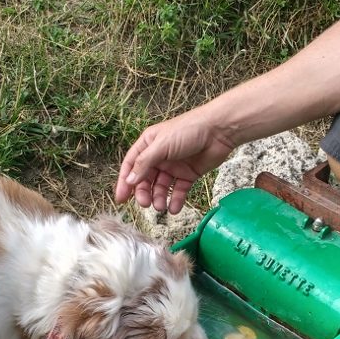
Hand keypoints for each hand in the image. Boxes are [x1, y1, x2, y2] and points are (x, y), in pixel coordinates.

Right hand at [115, 110, 235, 213]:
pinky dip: (175, 200)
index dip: (125, 182)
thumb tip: (129, 181)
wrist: (219, 130)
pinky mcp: (188, 174)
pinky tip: (174, 208)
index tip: (121, 199)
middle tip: (145, 204)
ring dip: (159, 198)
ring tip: (161, 207)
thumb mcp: (162, 145)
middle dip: (143, 193)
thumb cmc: (189, 130)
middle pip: (145, 179)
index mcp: (148, 144)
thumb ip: (144, 163)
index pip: (131, 165)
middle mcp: (159, 156)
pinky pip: (178, 191)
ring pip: (161, 187)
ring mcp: (174, 166)